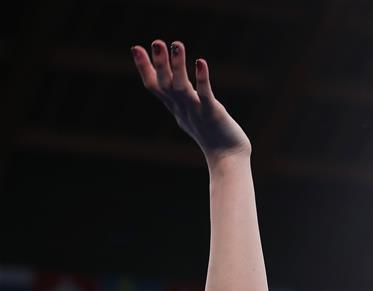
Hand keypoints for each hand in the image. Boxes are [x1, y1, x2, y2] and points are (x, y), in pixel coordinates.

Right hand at [131, 40, 250, 166]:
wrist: (228, 158)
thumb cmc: (211, 134)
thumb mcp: (189, 114)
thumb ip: (180, 98)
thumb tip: (172, 84)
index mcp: (175, 107)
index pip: (154, 86)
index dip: (144, 68)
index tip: (135, 47)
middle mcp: (182, 108)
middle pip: (165, 84)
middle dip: (159, 63)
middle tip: (155, 42)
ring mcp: (196, 111)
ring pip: (181, 87)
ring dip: (177, 66)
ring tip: (176, 44)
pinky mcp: (212, 114)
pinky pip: (205, 95)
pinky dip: (201, 79)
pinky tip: (200, 62)